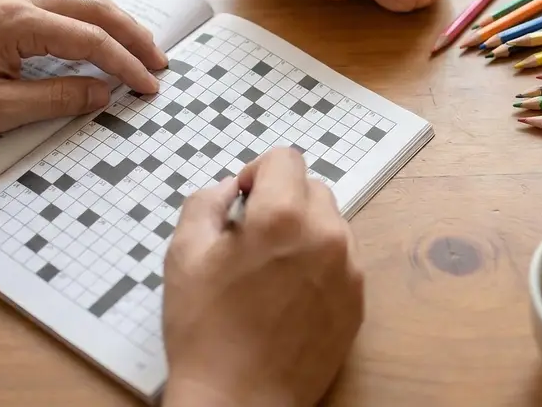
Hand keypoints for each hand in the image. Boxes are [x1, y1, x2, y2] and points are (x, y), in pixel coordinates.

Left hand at [0, 0, 166, 141]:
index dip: (125, 64)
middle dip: (131, 33)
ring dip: (112, 18)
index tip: (150, 86)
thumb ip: (56, 97)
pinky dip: (88, 13)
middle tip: (160, 61)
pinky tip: (97, 30)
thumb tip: (103, 93)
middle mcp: (15, 0)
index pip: (89, 39)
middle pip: (92, 7)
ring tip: (138, 44)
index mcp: (16, 22)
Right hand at [162, 147, 364, 406]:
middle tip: (251, 239)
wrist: (239, 401)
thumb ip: (206, 203)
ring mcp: (348, 270)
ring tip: (271, 272)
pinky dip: (319, 265)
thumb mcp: (183, 254)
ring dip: (303, 232)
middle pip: (312, 188)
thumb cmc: (204, 330)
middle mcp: (325, 235)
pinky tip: (289, 296)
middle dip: (282, 201)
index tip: (241, 202)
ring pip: (330, 224)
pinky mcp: (358, 302)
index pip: (285, 158)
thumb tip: (229, 188)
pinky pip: (342, 261)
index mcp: (282, 216)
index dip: (257, 173)